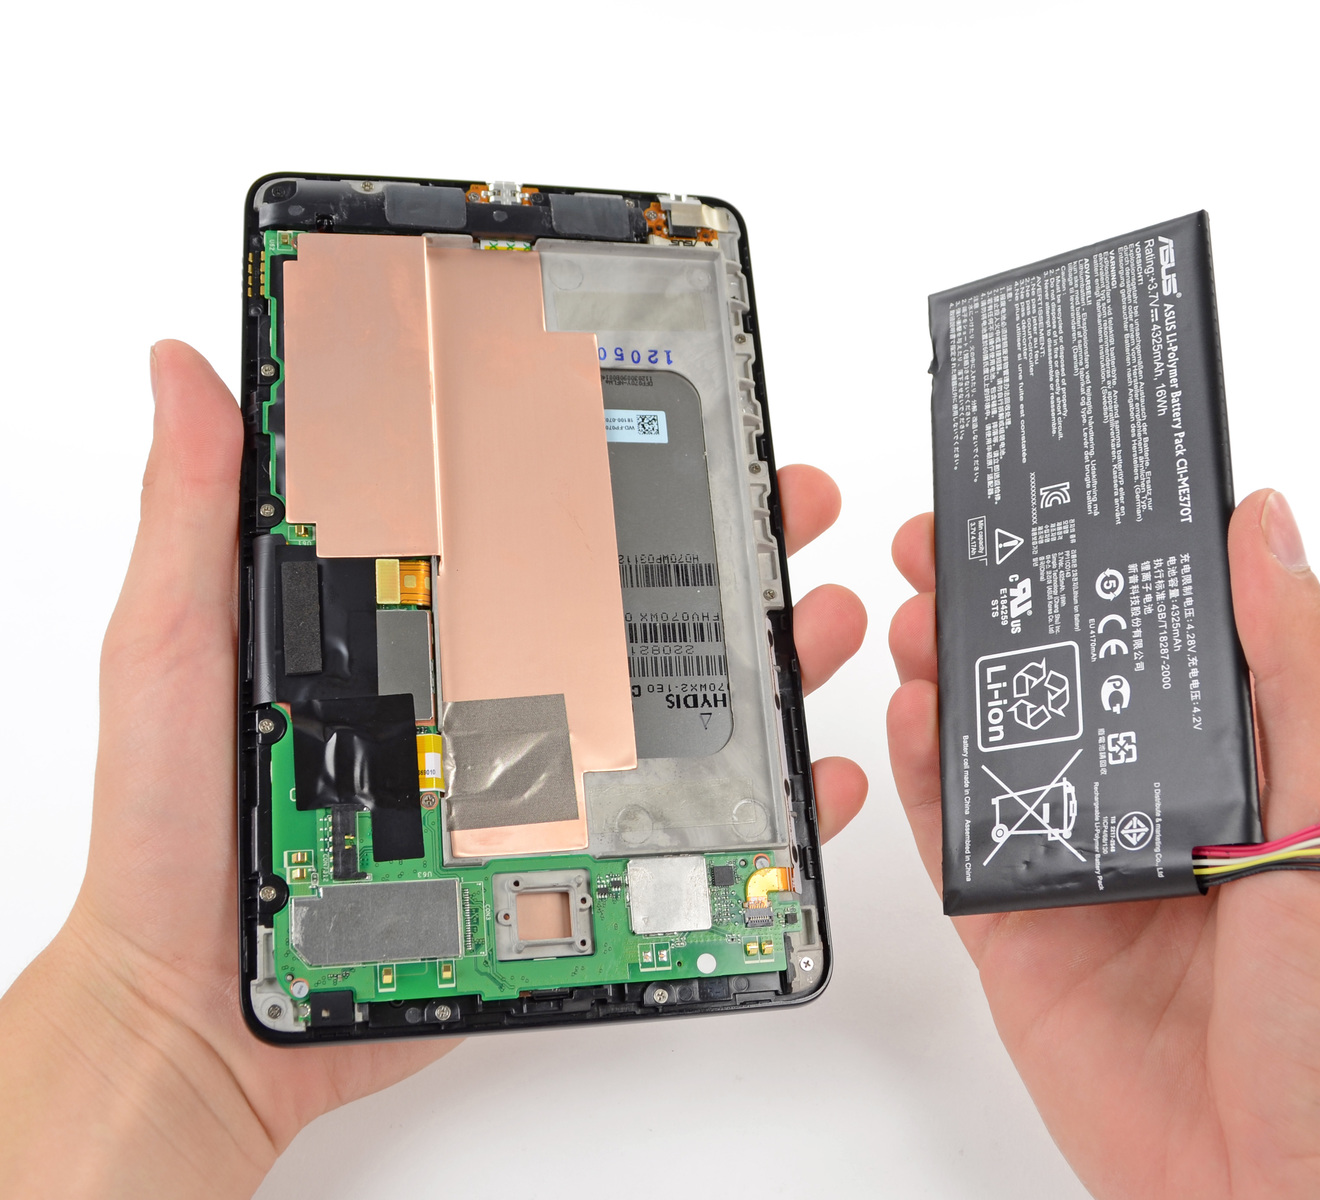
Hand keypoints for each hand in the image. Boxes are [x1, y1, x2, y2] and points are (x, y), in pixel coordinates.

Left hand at [0, 341, 867, 1197]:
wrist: (203, 1018)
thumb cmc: (175, 840)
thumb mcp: (169, 652)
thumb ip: (193, 517)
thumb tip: (183, 371)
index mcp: (408, 621)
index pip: (527, 514)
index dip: (607, 452)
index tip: (673, 397)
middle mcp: (484, 686)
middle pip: (624, 598)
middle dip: (723, 540)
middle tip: (789, 499)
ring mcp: (527, 775)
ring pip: (670, 702)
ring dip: (764, 654)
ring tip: (823, 616)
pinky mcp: (553, 861)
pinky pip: (676, 831)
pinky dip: (758, 810)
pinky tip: (806, 775)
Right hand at [887, 494, 1319, 1199]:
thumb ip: (1302, 675)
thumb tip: (1272, 529)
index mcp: (1249, 777)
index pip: (1170, 643)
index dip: (1117, 568)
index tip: (1069, 501)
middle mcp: (1161, 816)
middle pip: (1067, 687)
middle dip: (1011, 612)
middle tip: (955, 545)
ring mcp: (1085, 876)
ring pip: (1002, 754)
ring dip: (957, 678)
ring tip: (922, 613)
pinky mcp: (1023, 942)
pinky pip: (959, 846)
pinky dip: (926, 782)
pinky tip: (911, 718)